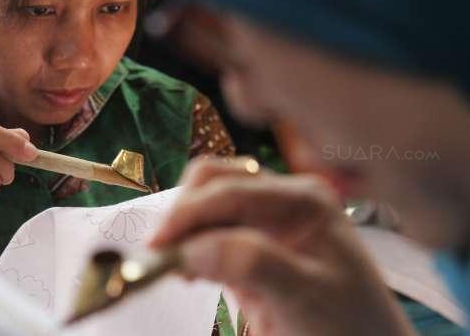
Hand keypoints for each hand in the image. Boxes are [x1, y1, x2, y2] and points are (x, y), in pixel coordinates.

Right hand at [151, 158, 415, 335]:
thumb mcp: (305, 294)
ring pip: (207, 207)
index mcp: (302, 199)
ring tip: (171, 264)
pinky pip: (210, 235)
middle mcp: (282, 201)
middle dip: (183, 214)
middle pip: (214, 184)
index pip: (231, 189)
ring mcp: (265, 224)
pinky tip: (187, 272)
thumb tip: (192, 247)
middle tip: (160, 253)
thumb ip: (252, 262)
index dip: (189, 213)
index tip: (157, 245)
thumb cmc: (349, 327)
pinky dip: (190, 248)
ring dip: (184, 229)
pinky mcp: (251, 249)